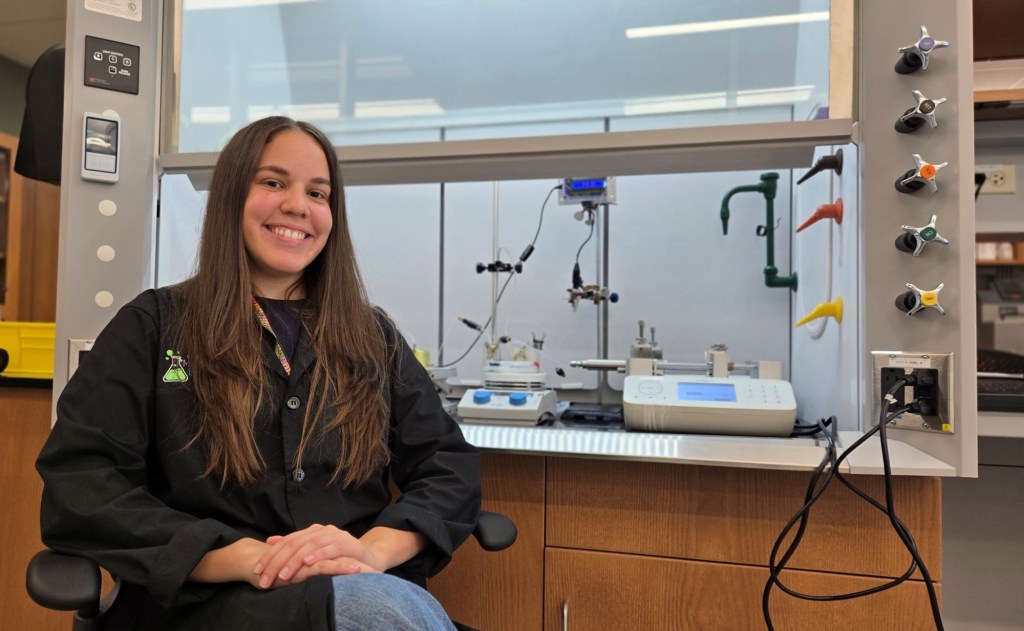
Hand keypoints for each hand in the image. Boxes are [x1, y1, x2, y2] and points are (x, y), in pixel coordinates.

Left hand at [253, 524, 381, 588]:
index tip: (257, 570)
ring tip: (283, 575)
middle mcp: (322, 530)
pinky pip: (331, 548)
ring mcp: (335, 535)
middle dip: (277, 561)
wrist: (368, 558)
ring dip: (295, 561)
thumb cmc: (339, 558)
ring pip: (310, 545)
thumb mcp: (314, 552)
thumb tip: (270, 541)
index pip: (286, 542)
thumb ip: (294, 546)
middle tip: (265, 577)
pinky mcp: (348, 543)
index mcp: (311, 532)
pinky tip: (309, 563)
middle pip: (294, 544)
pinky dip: (319, 554)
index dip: (270, 555)